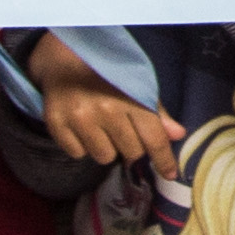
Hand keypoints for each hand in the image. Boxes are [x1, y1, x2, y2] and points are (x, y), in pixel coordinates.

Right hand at [28, 32, 182, 171]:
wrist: (65, 60)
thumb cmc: (108, 75)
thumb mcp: (137, 86)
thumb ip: (157, 112)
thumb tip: (178, 135)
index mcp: (130, 97)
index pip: (153, 138)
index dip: (164, 159)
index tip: (170, 174)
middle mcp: (106, 109)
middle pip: (131, 152)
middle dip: (132, 147)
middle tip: (122, 129)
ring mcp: (80, 118)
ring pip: (105, 157)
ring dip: (106, 147)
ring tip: (100, 127)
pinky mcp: (57, 124)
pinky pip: (78, 154)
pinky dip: (82, 145)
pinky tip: (81, 127)